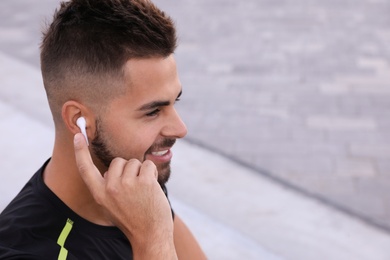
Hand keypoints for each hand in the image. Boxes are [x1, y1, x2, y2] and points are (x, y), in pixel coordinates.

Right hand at [73, 133, 176, 258]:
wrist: (150, 235)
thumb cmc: (132, 218)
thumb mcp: (111, 205)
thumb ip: (108, 186)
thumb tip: (112, 168)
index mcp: (99, 194)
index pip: (85, 169)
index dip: (80, 151)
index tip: (78, 135)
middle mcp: (110, 188)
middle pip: (118, 161)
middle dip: (128, 170)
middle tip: (134, 189)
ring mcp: (127, 184)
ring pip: (134, 162)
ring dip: (141, 172)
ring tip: (143, 191)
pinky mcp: (144, 182)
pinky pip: (148, 165)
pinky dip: (152, 173)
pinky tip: (152, 189)